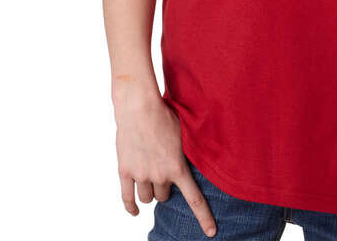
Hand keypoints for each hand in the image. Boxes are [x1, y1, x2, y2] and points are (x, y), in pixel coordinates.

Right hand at [114, 94, 216, 236]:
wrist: (139, 107)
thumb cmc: (165, 113)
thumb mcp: (185, 131)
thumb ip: (189, 151)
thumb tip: (201, 155)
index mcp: (177, 167)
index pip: (194, 199)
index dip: (204, 217)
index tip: (211, 232)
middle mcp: (159, 175)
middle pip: (165, 196)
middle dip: (167, 188)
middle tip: (166, 173)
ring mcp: (140, 175)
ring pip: (148, 198)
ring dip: (151, 192)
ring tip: (152, 179)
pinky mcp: (125, 171)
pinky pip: (127, 198)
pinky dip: (131, 207)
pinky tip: (135, 210)